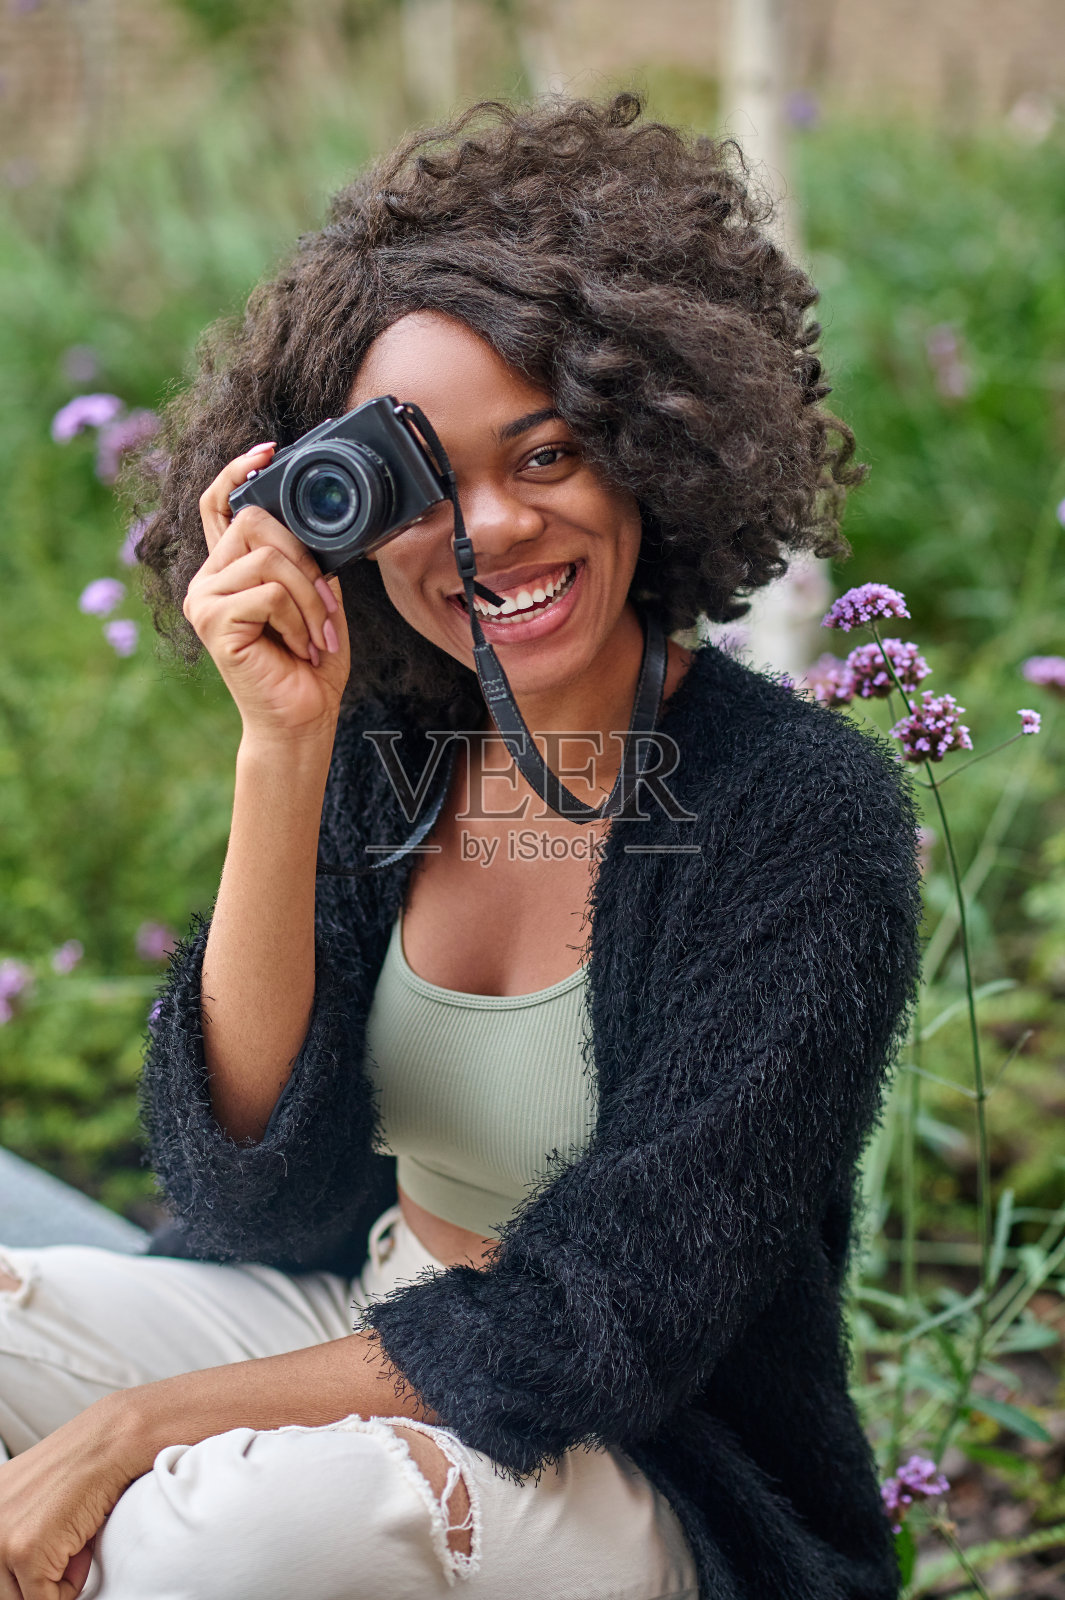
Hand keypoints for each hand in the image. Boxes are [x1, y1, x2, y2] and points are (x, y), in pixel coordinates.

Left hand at [0, 1397, 143, 1599]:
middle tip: (70, 1552)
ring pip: (19, 1598)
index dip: (24, 1574)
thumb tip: (29, 1580)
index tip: (51, 1563)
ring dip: (51, 1585)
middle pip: (4, 1587)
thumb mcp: (38, 1502)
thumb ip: (21, 1535)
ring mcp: (0, 1536)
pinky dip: (71, 1585)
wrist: (113, 1440)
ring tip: (75, 1547)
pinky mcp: (25, 1549)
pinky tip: (84, 1548)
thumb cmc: (86, 1468)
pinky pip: (45, 1599)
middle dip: (37, 1580)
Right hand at [185, 444, 350, 743]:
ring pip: (269, 560)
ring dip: (310, 598)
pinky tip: (301, 646)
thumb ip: (305, 557)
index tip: (270, 450)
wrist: (303, 718)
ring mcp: (203, 600)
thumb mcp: (315, 597)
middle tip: (327, 606)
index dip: (239, 471)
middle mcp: (207, 578)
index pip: (220, 504)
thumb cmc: (309, 661)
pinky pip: (269, 593)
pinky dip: (299, 619)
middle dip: (307, 561)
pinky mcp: (212, 622)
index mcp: (228, 568)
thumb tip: (314, 515)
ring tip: (317, 634)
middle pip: (255, 522)